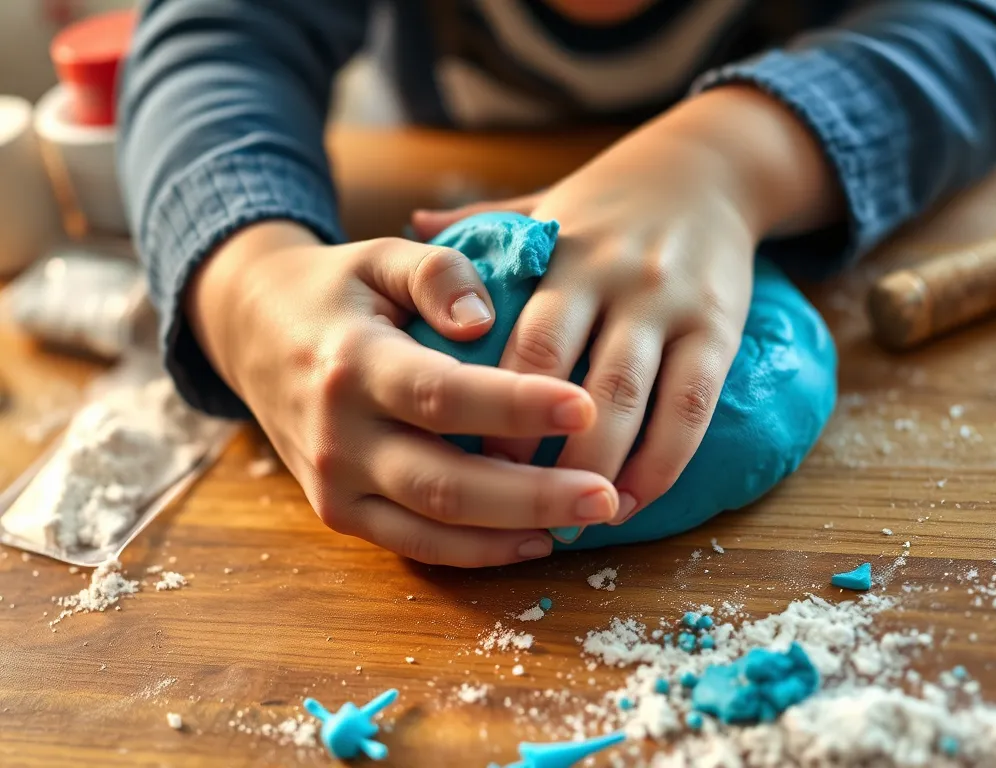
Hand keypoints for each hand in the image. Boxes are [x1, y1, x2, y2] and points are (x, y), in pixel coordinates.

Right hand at [185, 222, 619, 565]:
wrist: (255, 337)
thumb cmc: (336, 293)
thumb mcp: (379, 257)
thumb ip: (436, 272)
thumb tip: (483, 319)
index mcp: (351, 364)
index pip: (442, 395)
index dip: (515, 404)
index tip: (586, 405)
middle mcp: (339, 436)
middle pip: (445, 481)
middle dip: (533, 495)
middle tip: (608, 496)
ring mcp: (336, 485)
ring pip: (434, 528)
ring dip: (516, 532)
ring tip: (590, 520)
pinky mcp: (341, 513)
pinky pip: (416, 545)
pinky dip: (478, 552)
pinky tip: (536, 540)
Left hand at [414, 87, 841, 524]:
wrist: (710, 168)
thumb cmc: (610, 201)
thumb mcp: (542, 200)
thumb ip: (480, 221)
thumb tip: (409, 220)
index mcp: (562, 254)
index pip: (523, 342)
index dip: (494, 410)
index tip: (466, 460)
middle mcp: (615, 279)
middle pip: (568, 382)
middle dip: (538, 455)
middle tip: (509, 507)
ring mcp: (669, 306)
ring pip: (629, 402)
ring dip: (597, 471)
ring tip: (572, 519)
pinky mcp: (719, 327)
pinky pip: (692, 407)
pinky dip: (663, 462)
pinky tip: (635, 498)